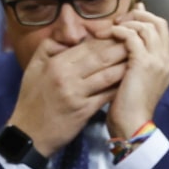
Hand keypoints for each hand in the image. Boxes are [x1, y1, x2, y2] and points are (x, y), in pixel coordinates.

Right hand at [8, 36, 126, 153]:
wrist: (28, 134)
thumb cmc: (31, 101)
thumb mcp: (33, 68)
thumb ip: (49, 47)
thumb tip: (70, 35)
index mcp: (56, 64)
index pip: (87, 45)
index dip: (107, 38)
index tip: (121, 34)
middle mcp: (67, 76)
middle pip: (101, 57)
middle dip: (122, 48)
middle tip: (137, 42)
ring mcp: (76, 94)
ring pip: (108, 75)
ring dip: (126, 66)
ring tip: (140, 60)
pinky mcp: (83, 110)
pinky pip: (107, 95)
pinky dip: (119, 87)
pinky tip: (130, 82)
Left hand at [100, 2, 168, 137]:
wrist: (132, 126)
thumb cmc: (127, 110)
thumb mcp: (133, 83)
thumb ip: (132, 67)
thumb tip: (120, 52)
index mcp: (164, 65)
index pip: (162, 32)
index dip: (147, 19)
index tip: (131, 15)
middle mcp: (164, 61)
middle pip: (159, 24)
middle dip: (140, 16)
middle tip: (121, 19)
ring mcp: (157, 61)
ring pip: (148, 27)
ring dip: (128, 23)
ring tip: (113, 27)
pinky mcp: (143, 64)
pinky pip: (134, 37)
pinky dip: (122, 32)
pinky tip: (110, 34)